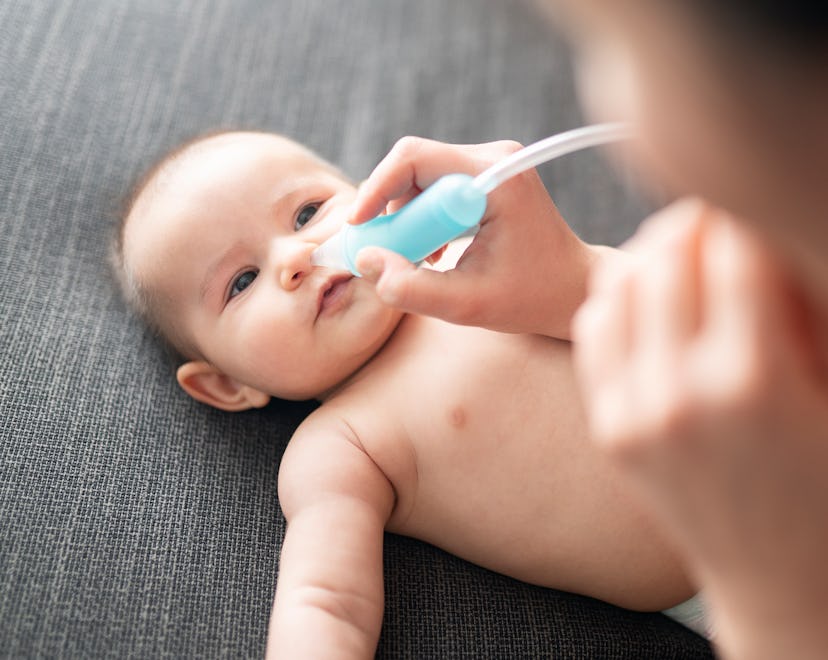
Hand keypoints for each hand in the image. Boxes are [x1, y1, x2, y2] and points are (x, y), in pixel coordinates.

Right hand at [350, 136, 596, 337]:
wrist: (572, 289)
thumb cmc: (531, 298)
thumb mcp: (467, 304)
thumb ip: (411, 288)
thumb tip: (365, 260)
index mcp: (495, 178)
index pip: (414, 158)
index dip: (376, 189)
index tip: (359, 228)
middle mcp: (494, 158)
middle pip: (413, 163)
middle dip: (389, 207)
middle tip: (384, 250)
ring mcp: (492, 163)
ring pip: (420, 175)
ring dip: (406, 215)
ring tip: (418, 258)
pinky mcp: (486, 176)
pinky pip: (434, 185)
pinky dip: (422, 216)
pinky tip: (434, 250)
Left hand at [572, 198, 827, 657]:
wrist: (780, 572)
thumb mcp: (827, 383)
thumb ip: (797, 307)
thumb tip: (759, 231)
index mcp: (754, 381)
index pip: (731, 251)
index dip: (741, 212)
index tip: (747, 201)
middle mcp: (681, 395)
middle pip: (665, 260)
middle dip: (693, 224)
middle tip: (715, 219)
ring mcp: (633, 415)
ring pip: (619, 289)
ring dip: (650, 257)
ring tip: (682, 256)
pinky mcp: (608, 430)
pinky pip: (594, 333)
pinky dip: (618, 301)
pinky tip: (650, 300)